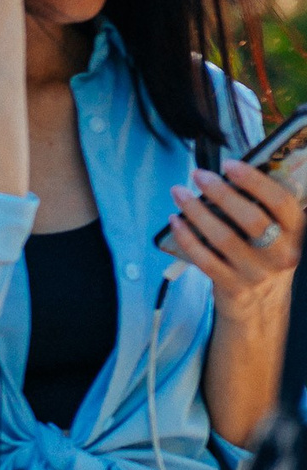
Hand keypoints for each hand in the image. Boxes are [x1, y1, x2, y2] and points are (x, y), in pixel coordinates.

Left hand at [168, 160, 303, 320]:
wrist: (261, 305)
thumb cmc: (264, 257)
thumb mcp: (277, 235)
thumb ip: (262, 210)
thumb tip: (229, 174)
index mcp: (294, 233)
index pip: (281, 202)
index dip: (255, 180)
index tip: (229, 164)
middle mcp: (280, 253)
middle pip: (250, 218)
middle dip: (221, 193)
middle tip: (199, 175)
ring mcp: (256, 272)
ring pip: (222, 237)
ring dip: (196, 211)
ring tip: (179, 192)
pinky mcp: (232, 286)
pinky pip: (204, 258)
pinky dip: (187, 237)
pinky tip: (176, 220)